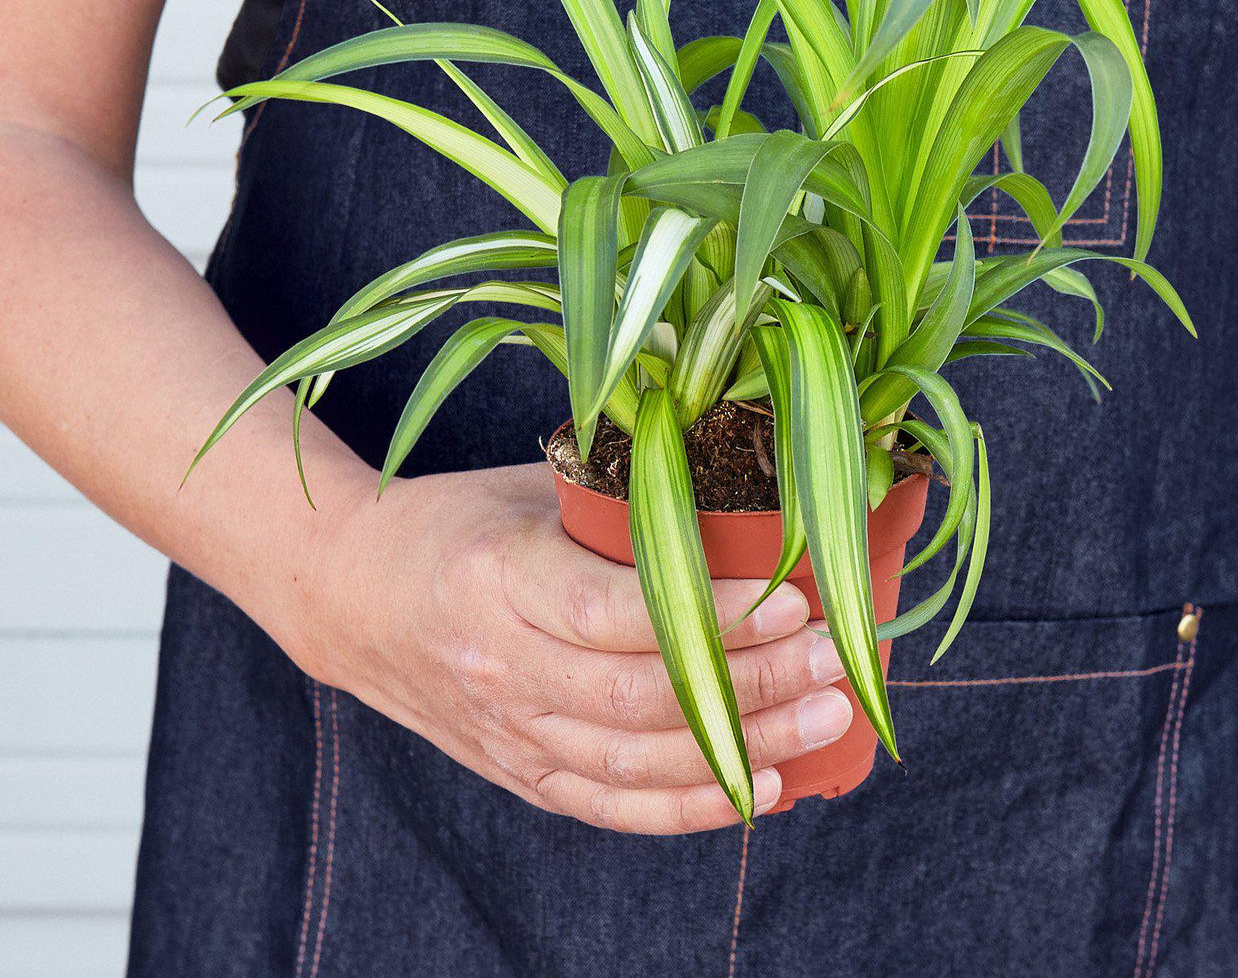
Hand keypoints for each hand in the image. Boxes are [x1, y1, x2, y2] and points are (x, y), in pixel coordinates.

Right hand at [285, 460, 852, 834]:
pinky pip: (609, 806)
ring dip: (741, 748)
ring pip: (635, 763)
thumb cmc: (455, 521)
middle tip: (832, 660)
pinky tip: (760, 787)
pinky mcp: (515, 771)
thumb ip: (619, 505)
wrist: (349, 594)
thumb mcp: (529, 487)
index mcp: (499, 577)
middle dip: (753, 685)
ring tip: (823, 717)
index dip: (713, 614)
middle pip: (642, 698)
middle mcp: (500, 666)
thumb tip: (744, 497)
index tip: (791, 598)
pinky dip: (688, 807)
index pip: (617, 613)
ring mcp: (506, 731)